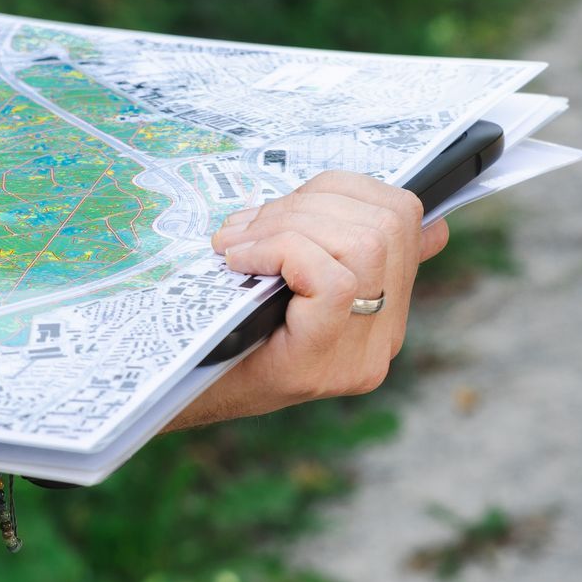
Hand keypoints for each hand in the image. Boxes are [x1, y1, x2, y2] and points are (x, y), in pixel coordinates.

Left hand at [167, 171, 448, 429]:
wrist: (182, 392)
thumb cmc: (224, 324)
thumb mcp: (279, 269)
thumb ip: (321, 237)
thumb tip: (373, 203)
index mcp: (381, 304)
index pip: (400, 216)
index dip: (343, 189)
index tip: (287, 204)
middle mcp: (384, 334)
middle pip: (385, 223)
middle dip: (306, 203)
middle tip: (245, 227)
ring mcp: (360, 354)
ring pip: (363, 244)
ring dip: (285, 225)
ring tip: (235, 243)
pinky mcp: (323, 363)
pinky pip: (332, 279)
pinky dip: (280, 250)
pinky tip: (239, 262)